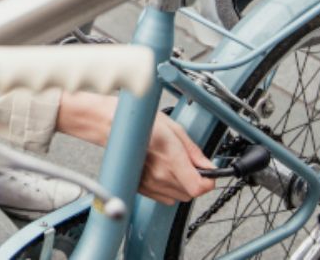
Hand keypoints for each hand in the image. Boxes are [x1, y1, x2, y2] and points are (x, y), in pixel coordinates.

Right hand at [56, 92, 214, 204]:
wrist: (110, 125)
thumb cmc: (138, 122)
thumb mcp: (173, 128)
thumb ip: (193, 150)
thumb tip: (207, 164)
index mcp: (170, 158)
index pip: (199, 187)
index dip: (209, 181)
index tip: (209, 174)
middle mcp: (159, 175)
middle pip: (191, 193)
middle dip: (195, 180)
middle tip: (189, 164)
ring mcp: (149, 183)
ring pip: (179, 196)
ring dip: (182, 184)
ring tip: (173, 165)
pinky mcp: (141, 188)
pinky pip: (164, 197)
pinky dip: (168, 187)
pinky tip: (161, 170)